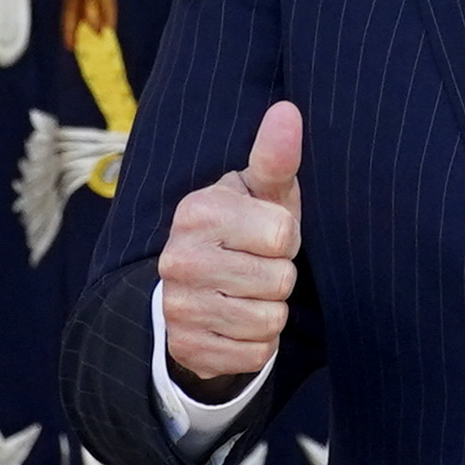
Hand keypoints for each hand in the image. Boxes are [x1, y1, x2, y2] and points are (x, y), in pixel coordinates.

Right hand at [159, 100, 302, 399]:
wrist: (198, 289)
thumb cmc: (244, 229)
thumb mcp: (261, 192)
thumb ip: (275, 155)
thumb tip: (287, 110)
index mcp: (197, 211)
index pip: (282, 234)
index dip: (285, 237)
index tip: (263, 234)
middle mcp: (177, 259)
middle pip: (279, 280)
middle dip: (278, 276)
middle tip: (254, 266)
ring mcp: (178, 308)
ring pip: (269, 320)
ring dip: (270, 311)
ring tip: (246, 292)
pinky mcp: (187, 350)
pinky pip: (256, 353)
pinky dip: (256, 343)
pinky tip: (236, 322)